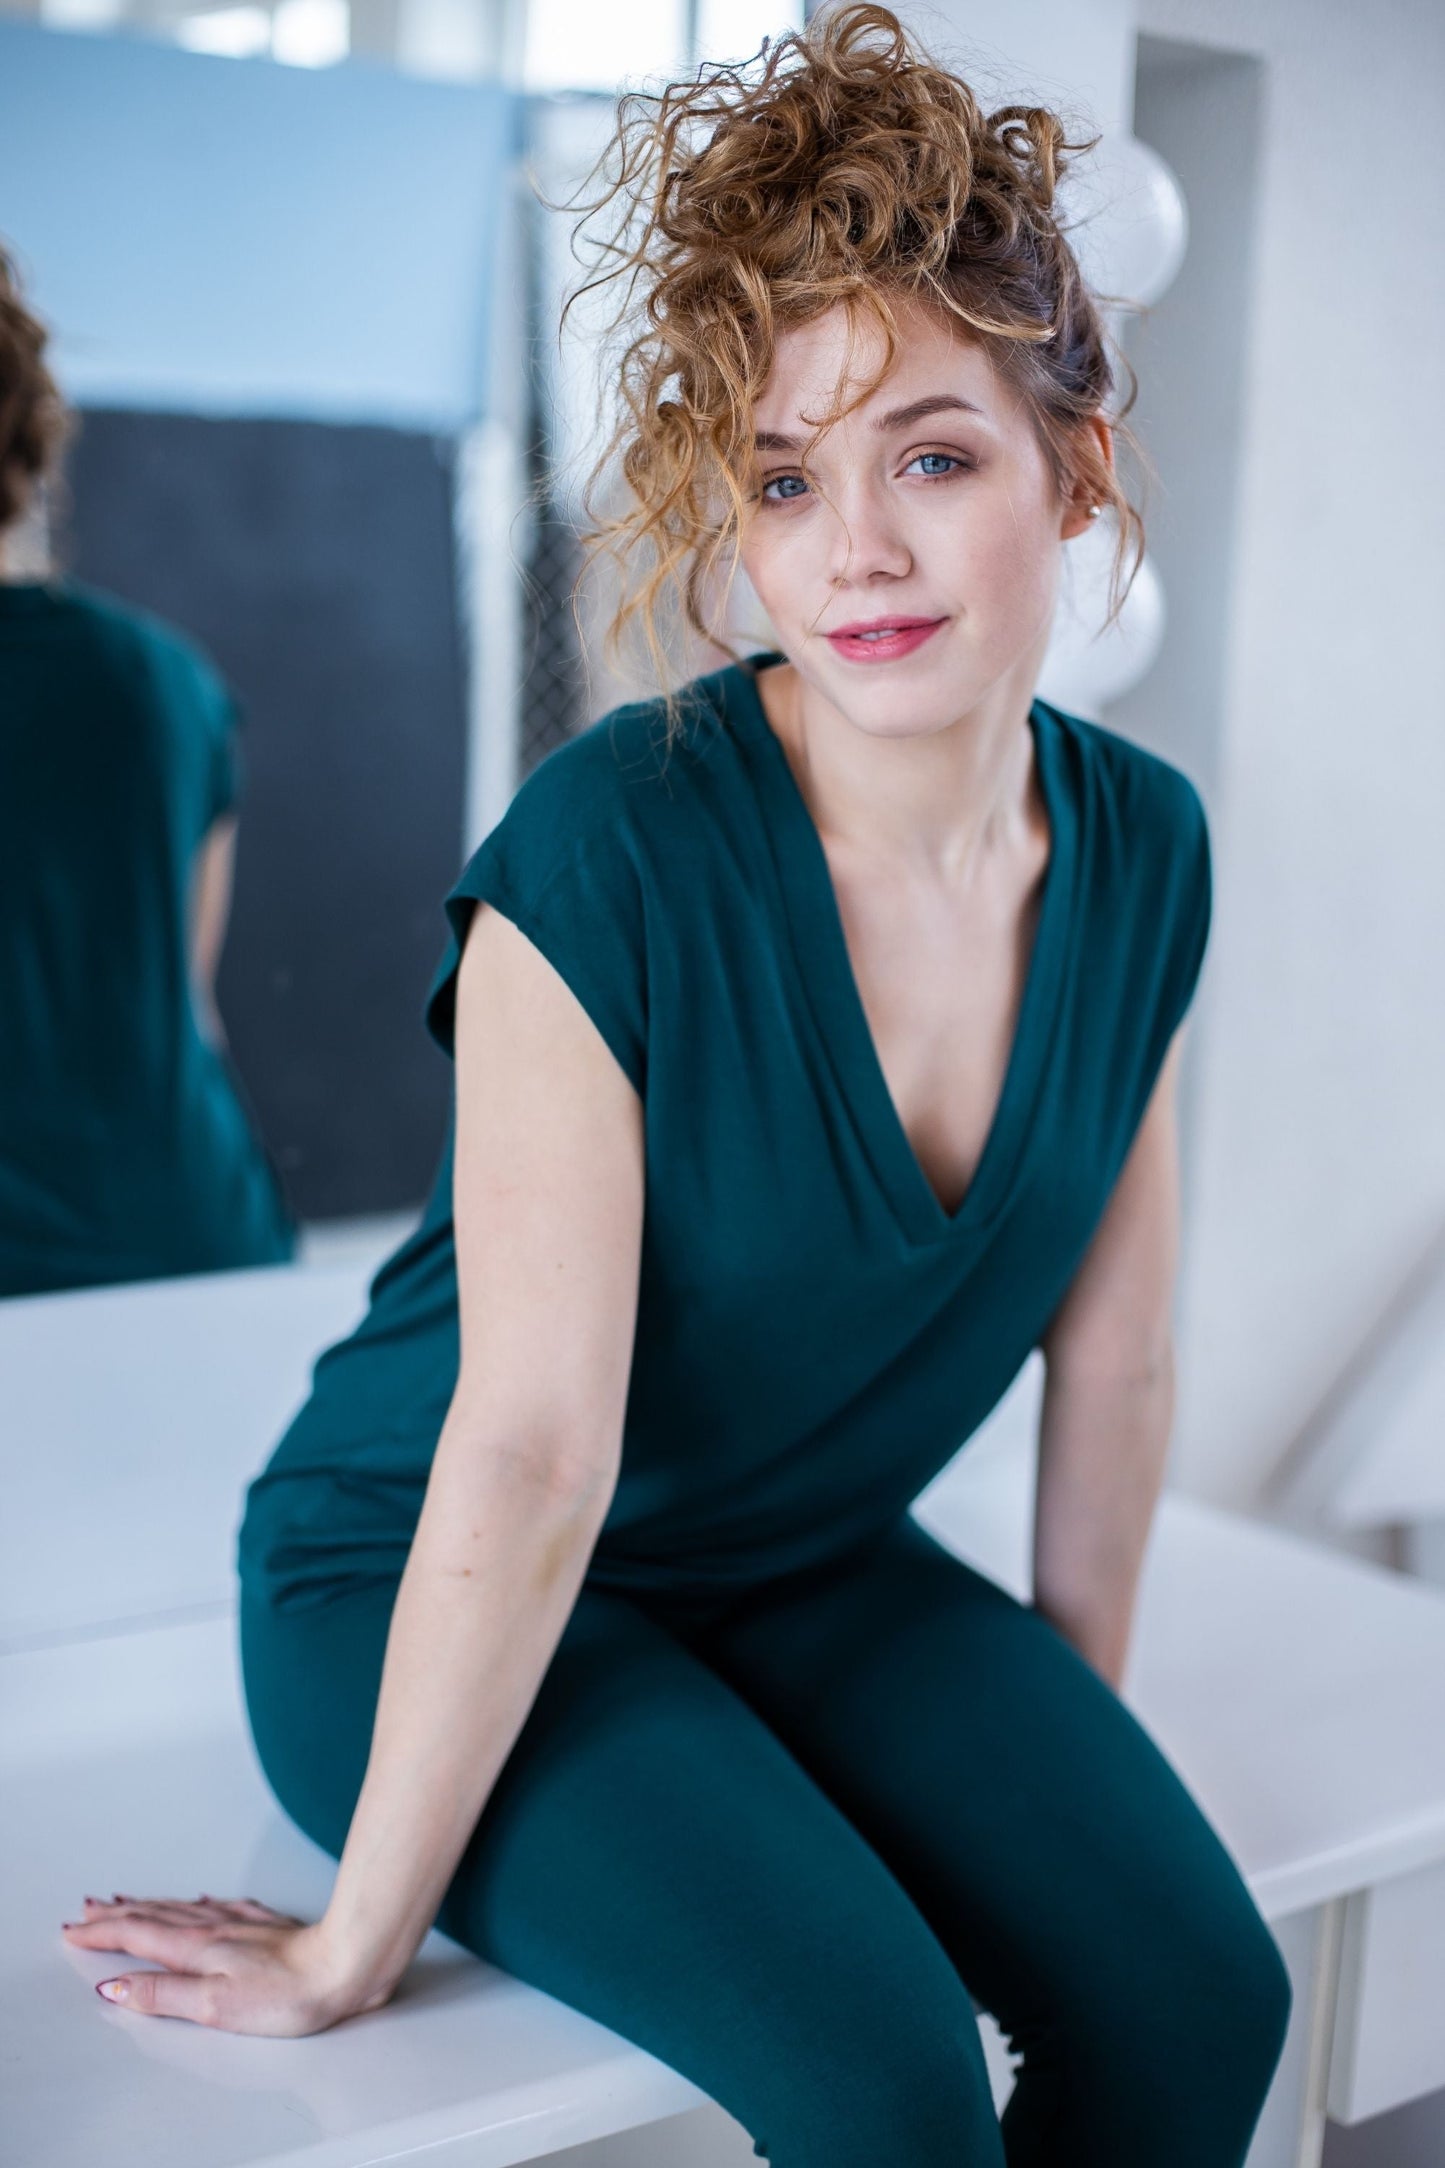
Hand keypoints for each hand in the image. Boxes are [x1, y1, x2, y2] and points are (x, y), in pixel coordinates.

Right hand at [60, 1893, 390, 2035]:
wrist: (346, 1964)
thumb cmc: (287, 1993)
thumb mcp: (214, 2006)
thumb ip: (162, 1995)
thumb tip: (115, 1987)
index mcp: (197, 1949)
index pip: (138, 1936)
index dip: (103, 1933)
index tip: (74, 1929)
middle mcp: (216, 1929)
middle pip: (155, 1916)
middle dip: (118, 1913)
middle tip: (89, 1908)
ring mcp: (243, 1924)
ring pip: (184, 1908)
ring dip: (150, 1904)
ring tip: (128, 1900)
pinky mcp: (268, 1927)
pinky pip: (222, 1907)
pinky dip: (199, 1904)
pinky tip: (203, 1900)